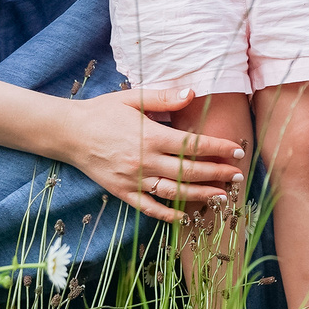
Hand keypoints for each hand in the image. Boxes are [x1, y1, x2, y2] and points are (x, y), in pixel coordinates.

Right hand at [60, 87, 246, 219]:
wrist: (69, 132)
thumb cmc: (102, 112)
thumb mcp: (133, 98)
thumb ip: (164, 98)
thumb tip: (193, 93)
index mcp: (150, 136)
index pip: (193, 145)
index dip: (218, 149)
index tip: (237, 150)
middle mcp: (144, 161)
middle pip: (189, 171)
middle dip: (218, 174)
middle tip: (239, 176)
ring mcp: (133, 179)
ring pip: (173, 192)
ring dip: (200, 196)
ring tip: (223, 197)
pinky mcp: (122, 192)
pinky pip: (149, 207)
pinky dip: (168, 213)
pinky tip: (186, 216)